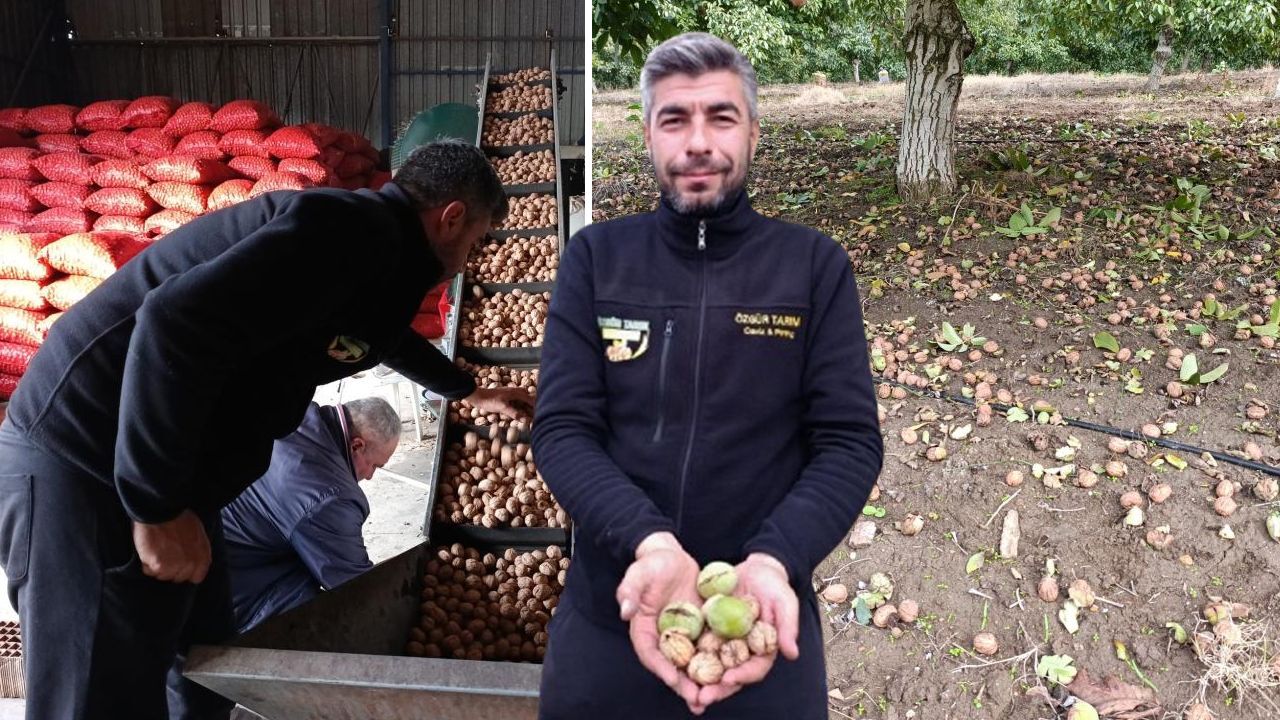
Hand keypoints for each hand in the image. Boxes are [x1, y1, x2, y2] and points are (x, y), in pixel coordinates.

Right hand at [132, 510, 211, 583]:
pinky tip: (148, 548)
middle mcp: (191, 564)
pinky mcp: (158, 565)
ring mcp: (175, 566)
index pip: (196, 577)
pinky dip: (146, 562)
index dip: (185, 570)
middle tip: (164, 551)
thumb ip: (196, 551)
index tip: (178, 563)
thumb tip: (190, 560)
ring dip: (156, 565)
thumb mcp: (198, 534)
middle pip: (177, 577)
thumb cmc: (179, 517)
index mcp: (203, 557)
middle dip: (170, 567)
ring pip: (161, 575)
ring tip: (156, 548)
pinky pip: (148, 571)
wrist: (163, 509)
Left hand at [464, 386, 533, 418]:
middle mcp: (516, 392)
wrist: (477, 396)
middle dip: (533, 409)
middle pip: (529, 400)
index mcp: (517, 393)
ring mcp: (511, 394)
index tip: (541, 416)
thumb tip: (526, 420)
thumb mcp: (502, 408)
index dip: (537, 408)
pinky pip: (518, 403)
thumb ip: (515, 413)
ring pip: (523, 402)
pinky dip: (521, 409)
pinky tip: (520, 414)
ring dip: (527, 409)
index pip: (531, 400)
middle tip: (537, 418)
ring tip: (530, 418)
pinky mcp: (507, 397)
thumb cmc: (490, 401)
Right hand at [616, 532, 706, 714]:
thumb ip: (630, 591)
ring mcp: (682, 637)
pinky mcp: (699, 632)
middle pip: (671, 666)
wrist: (672, 558)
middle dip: (683, 685)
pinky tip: (727, 678)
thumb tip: (625, 611)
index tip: (673, 679)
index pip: (649, 652)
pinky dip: (714, 666)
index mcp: (643, 629)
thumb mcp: (639, 573)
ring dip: (699, 683)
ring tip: (710, 699)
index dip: (660, 667)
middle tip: (697, 700)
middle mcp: (662, 639)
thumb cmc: (652, 564)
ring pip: (690, 665)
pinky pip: (706, 652)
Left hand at [695, 553, 799, 707]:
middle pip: (729, 676)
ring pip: (711, 667)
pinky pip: (696, 648)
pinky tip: (672, 666)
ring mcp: (724, 644)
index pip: (754, 669)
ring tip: (685, 692)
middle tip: (701, 698)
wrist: (754, 568)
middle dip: (716, 689)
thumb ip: (787, 627)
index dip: (743, 676)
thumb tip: (792, 653)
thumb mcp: (784, 601)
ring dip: (698, 682)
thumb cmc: (774, 585)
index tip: (728, 679)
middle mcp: (742, 652)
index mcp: (762, 650)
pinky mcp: (708, 633)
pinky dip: (685, 659)